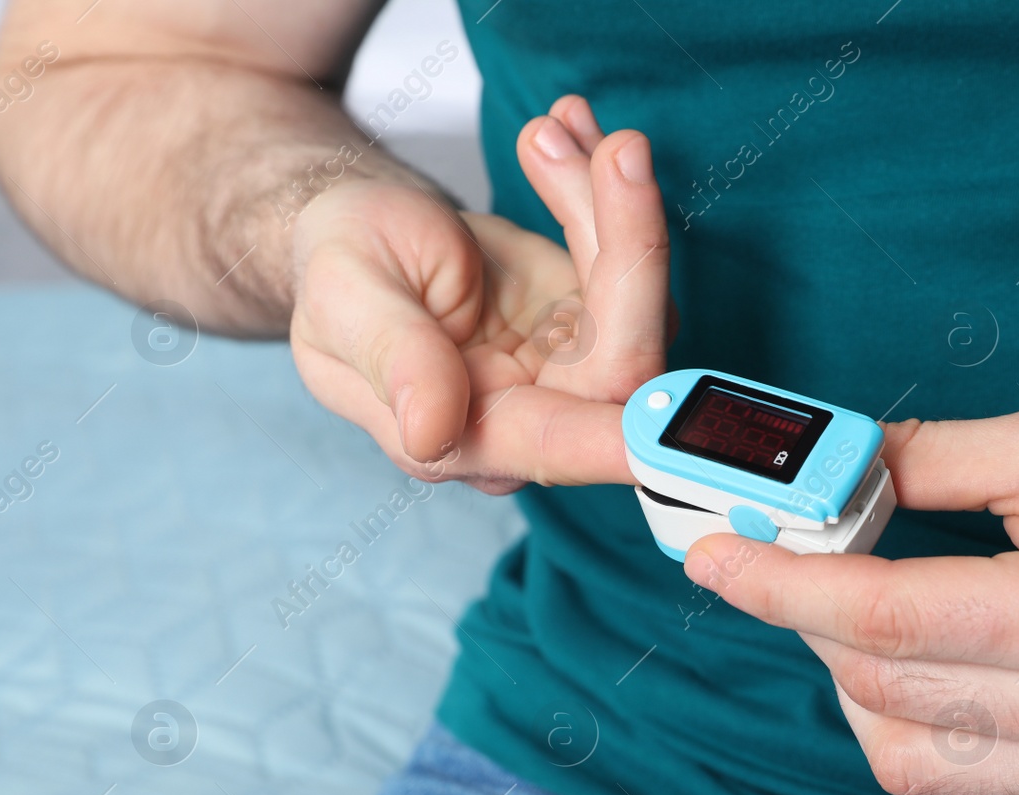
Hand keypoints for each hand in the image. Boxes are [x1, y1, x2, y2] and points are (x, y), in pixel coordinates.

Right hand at [288, 95, 672, 490]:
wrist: (357, 232)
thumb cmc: (341, 273)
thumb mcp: (345, 298)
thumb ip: (392, 359)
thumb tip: (430, 432)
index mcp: (468, 438)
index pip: (561, 446)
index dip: (623, 440)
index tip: (677, 419)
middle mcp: (537, 414)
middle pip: (625, 356)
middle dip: (628, 246)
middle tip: (618, 150)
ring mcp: (576, 365)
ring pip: (636, 296)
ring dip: (607, 199)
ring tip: (556, 124)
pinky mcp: (597, 315)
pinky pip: (629, 258)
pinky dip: (609, 187)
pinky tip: (576, 128)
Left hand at [683, 409, 1018, 794]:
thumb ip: (929, 460)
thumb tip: (826, 470)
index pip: (875, 615)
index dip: (775, 583)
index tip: (712, 555)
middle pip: (876, 685)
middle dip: (808, 618)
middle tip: (798, 560)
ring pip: (901, 762)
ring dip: (852, 689)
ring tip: (866, 623)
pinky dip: (911, 754)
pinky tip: (923, 691)